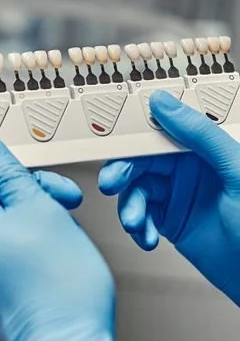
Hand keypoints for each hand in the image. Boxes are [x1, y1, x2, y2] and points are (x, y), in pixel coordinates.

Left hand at [0, 139, 127, 340]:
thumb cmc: (58, 284)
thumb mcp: (39, 209)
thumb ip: (11, 176)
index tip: (26, 163)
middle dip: (29, 192)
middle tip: (65, 199)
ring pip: (7, 226)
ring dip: (39, 218)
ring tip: (68, 232)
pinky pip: (11, 252)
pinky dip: (36, 244)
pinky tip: (62, 253)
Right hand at [99, 90, 239, 304]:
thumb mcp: (235, 169)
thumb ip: (200, 134)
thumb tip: (165, 103)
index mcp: (207, 147)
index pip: (162, 130)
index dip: (134, 136)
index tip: (113, 144)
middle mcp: (190, 167)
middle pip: (140, 160)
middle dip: (122, 173)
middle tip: (112, 185)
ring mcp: (178, 194)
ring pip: (135, 189)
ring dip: (129, 207)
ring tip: (136, 224)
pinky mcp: (170, 219)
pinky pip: (140, 214)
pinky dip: (137, 226)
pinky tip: (146, 236)